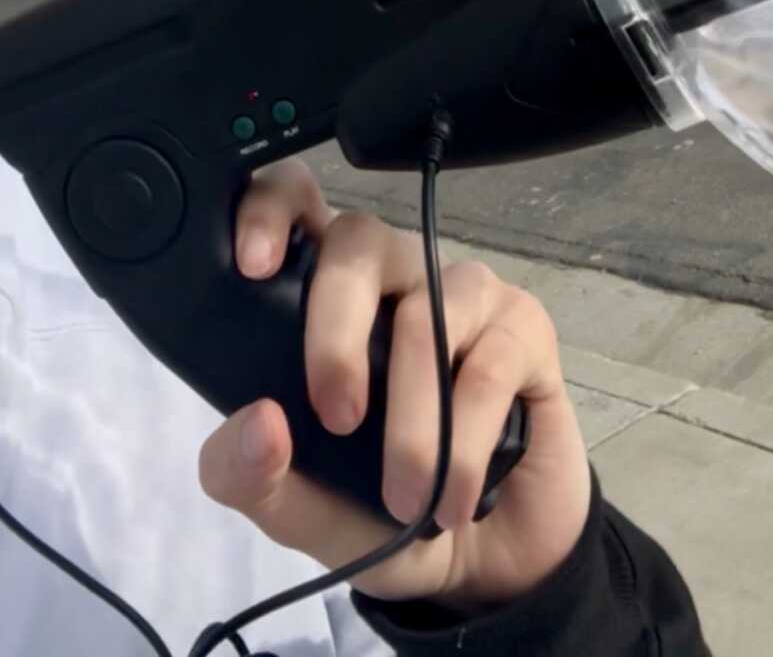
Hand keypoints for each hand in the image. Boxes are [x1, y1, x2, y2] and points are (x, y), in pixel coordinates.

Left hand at [197, 160, 590, 614]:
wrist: (476, 566)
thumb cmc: (374, 512)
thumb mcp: (295, 510)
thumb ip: (249, 475)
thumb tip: (257, 423)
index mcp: (321, 291)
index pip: (294, 204)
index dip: (270, 210)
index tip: (251, 266)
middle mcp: (391, 273)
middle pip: (358, 241)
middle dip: (336, 333)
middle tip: (335, 419)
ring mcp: (461, 293)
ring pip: (427, 311)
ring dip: (412, 419)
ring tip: (405, 498)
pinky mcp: (523, 327)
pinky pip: (489, 362)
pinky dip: (464, 442)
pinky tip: (453, 496)